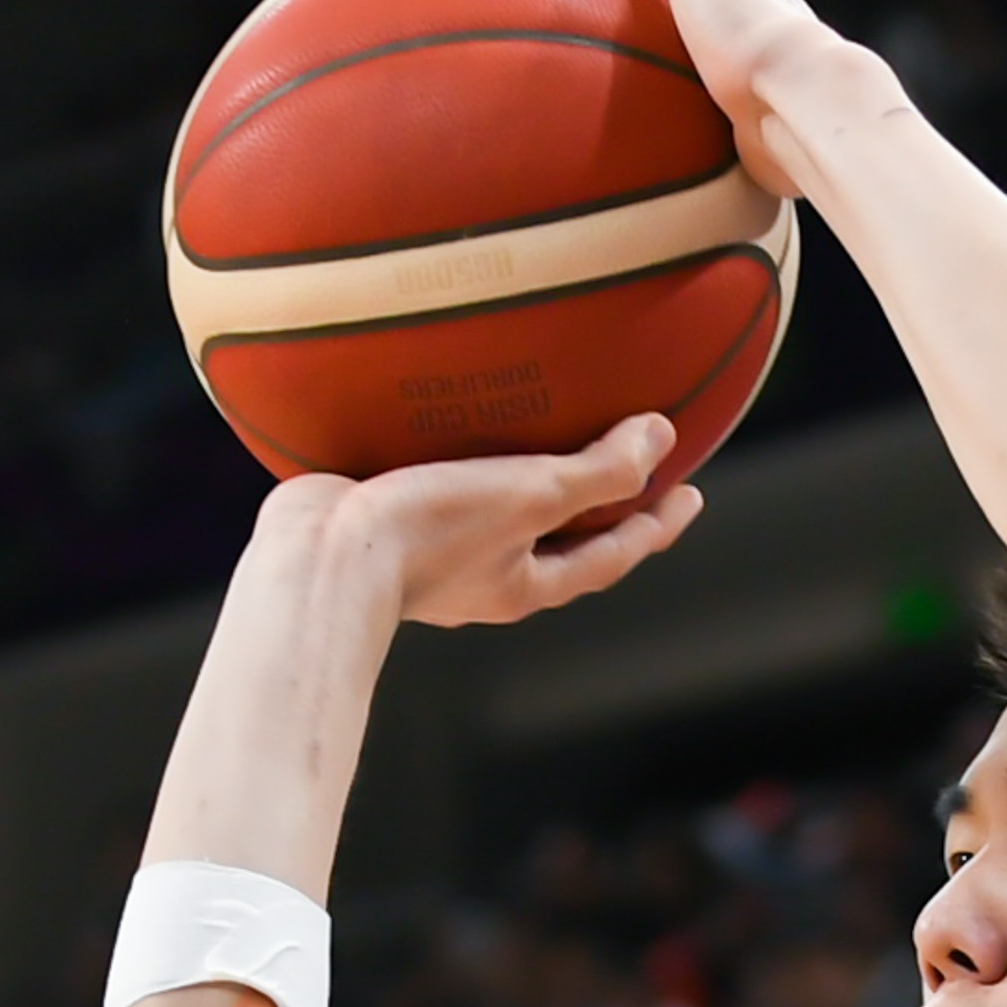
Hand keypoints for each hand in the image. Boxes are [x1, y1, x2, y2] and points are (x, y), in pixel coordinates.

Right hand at [270, 414, 703, 629]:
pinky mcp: (390, 523)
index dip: (654, 524)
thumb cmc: (428, 531)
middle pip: (559, 541)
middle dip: (597, 507)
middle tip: (633, 468)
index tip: (689, 492)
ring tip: (545, 438)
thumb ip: (598, 471)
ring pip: (499, 516)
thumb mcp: (530, 495)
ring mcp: (435, 554)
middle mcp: (484, 577)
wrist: (317, 555)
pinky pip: (444, 488)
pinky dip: (465, 461)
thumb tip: (662, 436)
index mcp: (525, 585)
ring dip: (530, 483)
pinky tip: (449, 421)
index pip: (610, 555)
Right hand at [641, 0, 840, 195]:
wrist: (793, 105)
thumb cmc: (741, 27)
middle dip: (701, 4)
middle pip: (725, 11)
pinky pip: (733, 118)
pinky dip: (718, 118)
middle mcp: (758, 31)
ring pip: (732, 67)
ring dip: (711, 66)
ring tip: (682, 69)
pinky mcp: (762, 133)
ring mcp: (764, 84)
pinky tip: (707, 130)